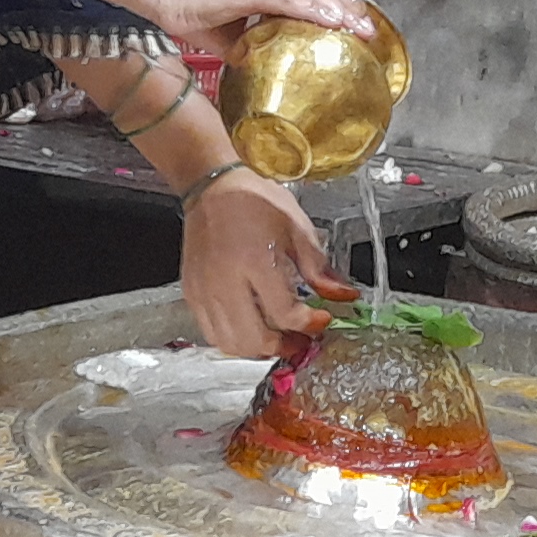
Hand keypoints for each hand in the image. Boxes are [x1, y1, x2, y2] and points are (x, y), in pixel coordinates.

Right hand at [129, 0, 363, 51]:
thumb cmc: (190, 10)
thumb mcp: (233, 33)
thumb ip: (255, 44)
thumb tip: (270, 67)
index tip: (357, 20)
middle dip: (351, 1)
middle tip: (368, 29)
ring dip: (342, 8)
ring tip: (360, 30)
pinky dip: (317, 9)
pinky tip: (335, 22)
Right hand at [182, 167, 351, 354]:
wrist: (212, 188)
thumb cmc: (253, 201)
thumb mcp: (296, 228)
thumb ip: (319, 268)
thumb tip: (343, 294)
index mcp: (256, 260)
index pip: (284, 313)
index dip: (309, 324)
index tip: (322, 319)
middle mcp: (226, 280)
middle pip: (255, 338)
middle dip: (284, 346)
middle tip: (302, 341)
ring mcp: (205, 290)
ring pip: (231, 343)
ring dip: (259, 349)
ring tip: (279, 339)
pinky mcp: (193, 293)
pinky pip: (212, 333)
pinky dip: (235, 340)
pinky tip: (252, 329)